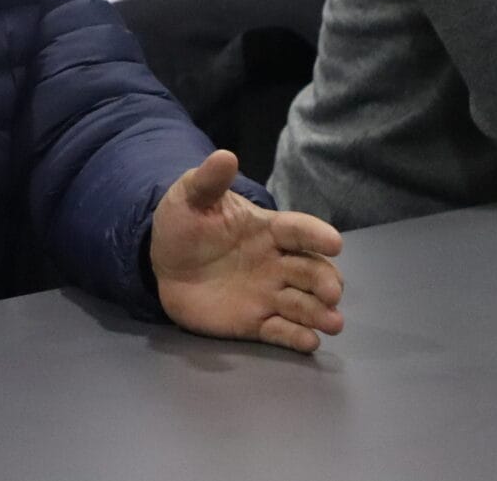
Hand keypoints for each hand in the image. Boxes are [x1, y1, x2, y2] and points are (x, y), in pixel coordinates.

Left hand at [151, 150, 343, 353]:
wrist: (163, 263)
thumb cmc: (185, 224)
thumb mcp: (191, 197)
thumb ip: (209, 180)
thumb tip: (225, 155)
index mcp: (267, 230)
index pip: (298, 230)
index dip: (316, 235)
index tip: (334, 242)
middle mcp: (276, 263)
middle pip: (311, 272)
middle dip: (326, 281)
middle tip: (332, 292)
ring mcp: (268, 294)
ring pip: (304, 305)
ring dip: (321, 313)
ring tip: (332, 322)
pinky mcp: (255, 322)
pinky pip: (282, 332)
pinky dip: (297, 338)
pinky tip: (308, 341)